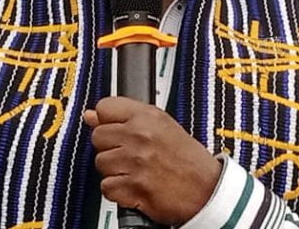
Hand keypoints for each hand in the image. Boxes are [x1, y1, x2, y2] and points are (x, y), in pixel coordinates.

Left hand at [84, 97, 221, 224]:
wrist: (207, 191)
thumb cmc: (187, 160)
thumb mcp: (162, 127)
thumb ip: (126, 118)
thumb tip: (91, 115)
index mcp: (148, 117)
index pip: (105, 108)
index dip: (108, 121)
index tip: (117, 130)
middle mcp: (140, 136)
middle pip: (98, 137)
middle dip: (111, 148)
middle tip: (132, 155)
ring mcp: (136, 162)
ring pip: (100, 163)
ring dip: (114, 171)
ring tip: (136, 171)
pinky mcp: (133, 187)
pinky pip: (106, 187)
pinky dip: (118, 191)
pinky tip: (135, 186)